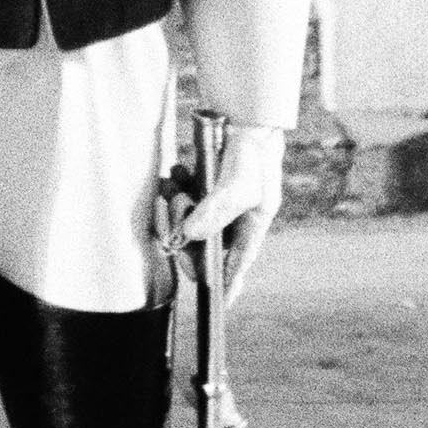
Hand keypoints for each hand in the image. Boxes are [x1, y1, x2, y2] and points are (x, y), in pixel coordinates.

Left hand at [178, 122, 286, 302]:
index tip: (219, 305)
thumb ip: (216, 211)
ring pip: (183, 224)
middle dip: (180, 231)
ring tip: (175, 185)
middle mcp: (229, 224)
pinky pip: (177, 203)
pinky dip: (174, 190)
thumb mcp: (240, 186)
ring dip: (173, 207)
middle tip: (176, 204)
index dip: (225, 285)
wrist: (245, 122)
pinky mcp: (199, 193)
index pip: (234, 266)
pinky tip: (177, 174)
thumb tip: (189, 235)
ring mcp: (212, 209)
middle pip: (198, 246)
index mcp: (249, 230)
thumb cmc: (253, 157)